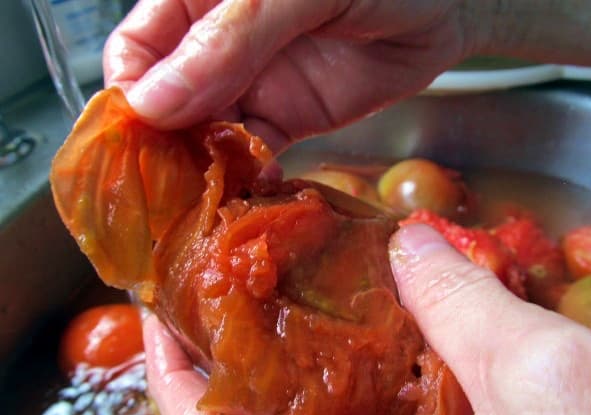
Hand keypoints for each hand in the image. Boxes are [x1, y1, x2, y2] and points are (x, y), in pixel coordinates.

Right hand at [104, 0, 590, 150]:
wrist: (449, 0)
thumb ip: (231, 41)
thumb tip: (155, 101)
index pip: (139, 47)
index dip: (129, 94)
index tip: (137, 144)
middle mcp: (218, 40)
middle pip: (166, 100)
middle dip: (164, 146)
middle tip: (169, 195)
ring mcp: (254, 81)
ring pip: (207, 133)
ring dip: (204, 170)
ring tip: (207, 206)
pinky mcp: (291, 117)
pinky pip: (255, 153)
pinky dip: (248, 177)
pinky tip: (250, 195)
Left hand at [142, 224, 590, 414]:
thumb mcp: (535, 377)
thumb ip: (462, 306)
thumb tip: (413, 242)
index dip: (181, 381)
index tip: (157, 318)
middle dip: (230, 359)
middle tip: (216, 286)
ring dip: (289, 362)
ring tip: (276, 292)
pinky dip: (353, 376)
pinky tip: (363, 330)